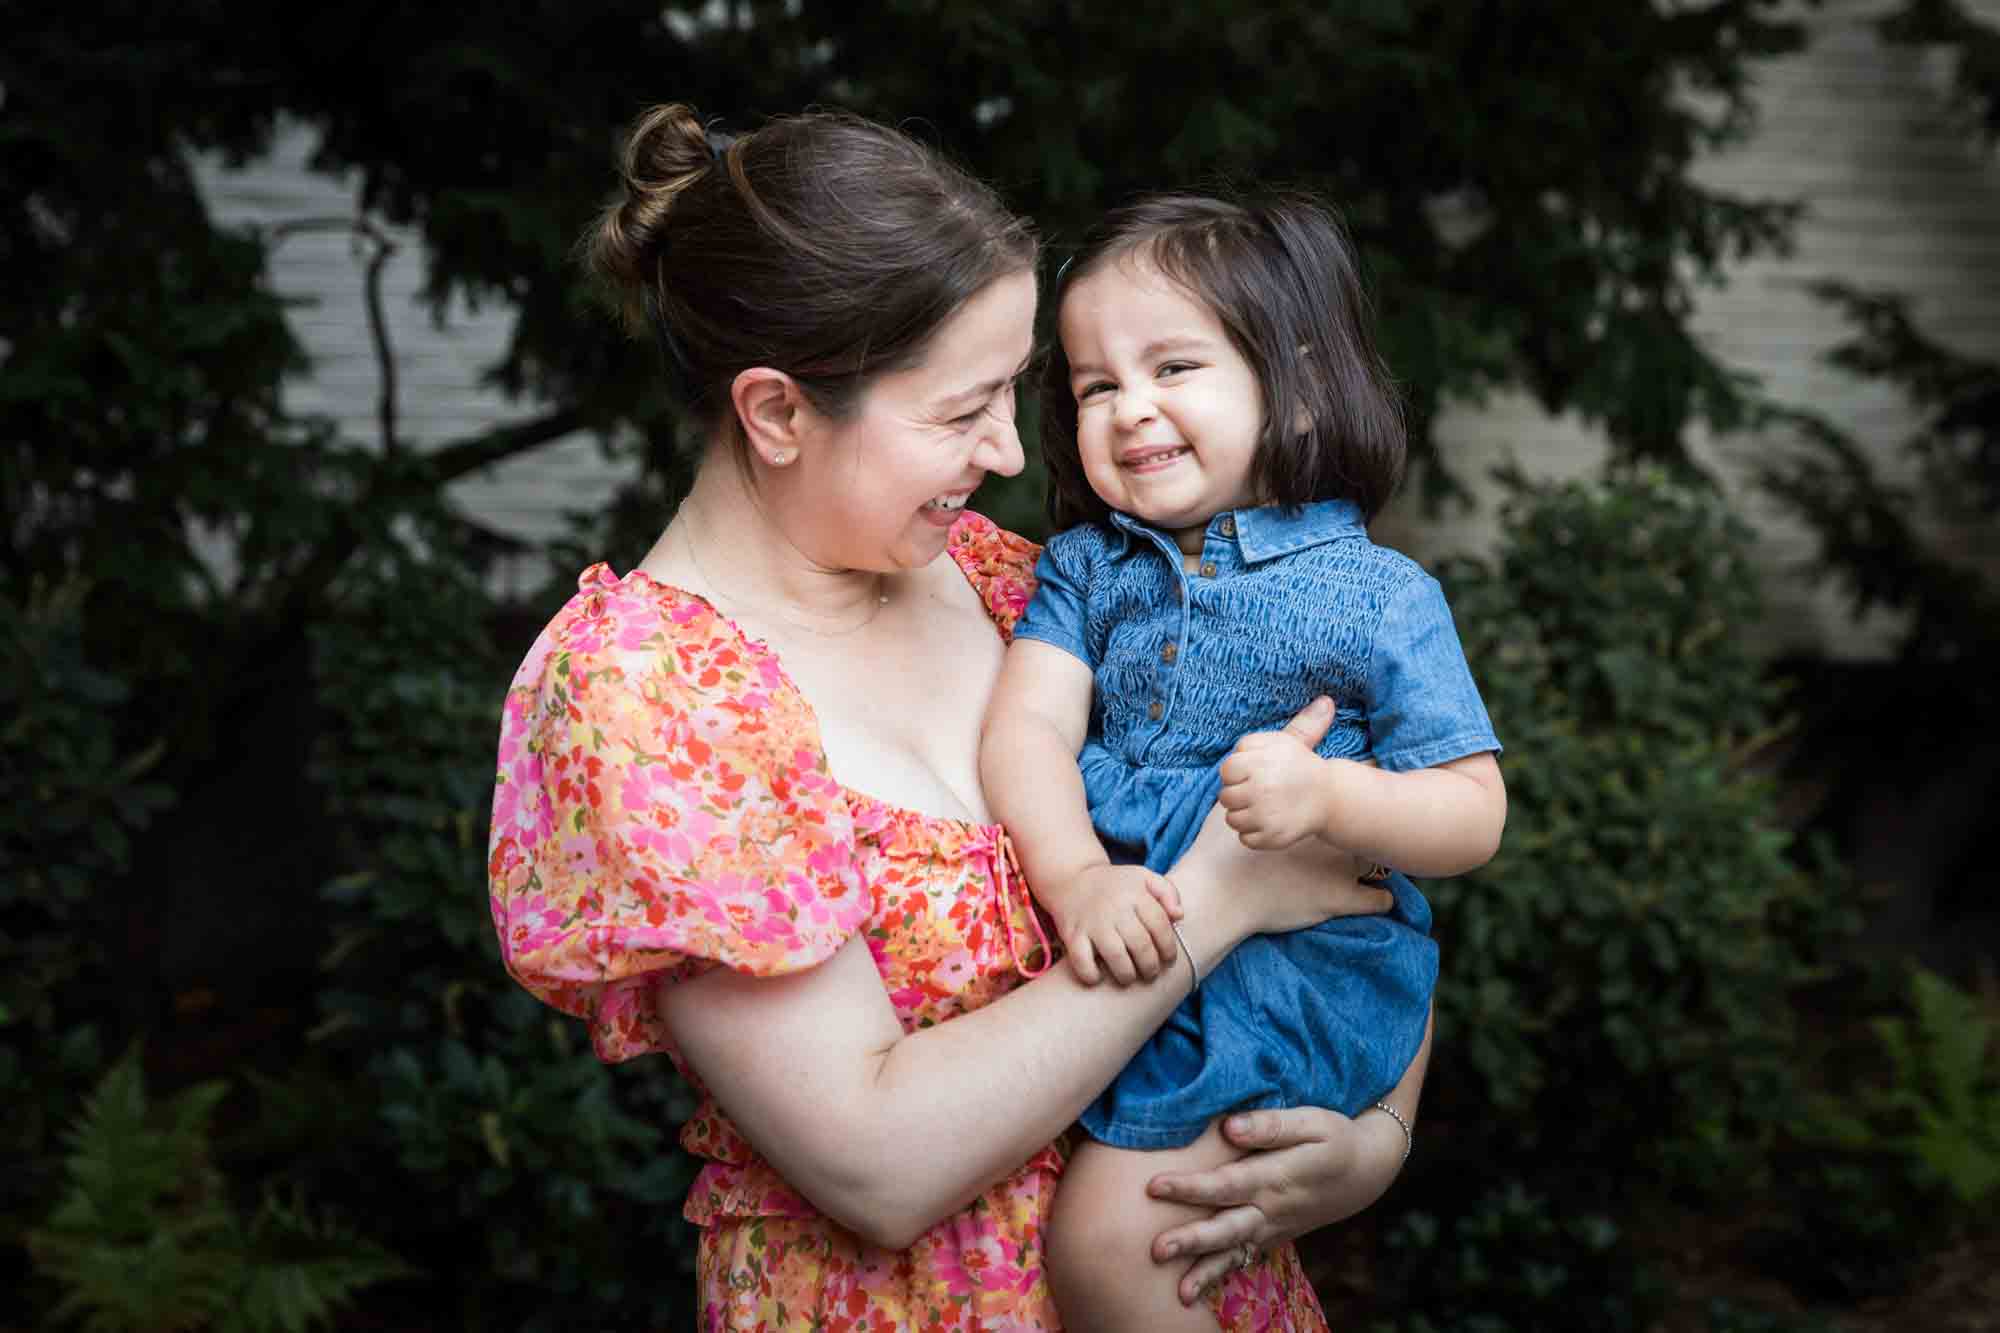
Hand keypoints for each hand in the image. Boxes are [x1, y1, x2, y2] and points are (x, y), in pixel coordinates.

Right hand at [1052, 863, 1183, 986]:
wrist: (1071, 879)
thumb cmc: (1115, 885)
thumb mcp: (1143, 877)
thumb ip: (1167, 892)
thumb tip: (1179, 916)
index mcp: (1134, 894)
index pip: (1159, 925)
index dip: (1168, 947)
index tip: (1169, 960)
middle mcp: (1114, 908)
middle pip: (1140, 944)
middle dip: (1150, 966)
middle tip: (1151, 973)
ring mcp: (1092, 922)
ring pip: (1115, 955)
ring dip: (1127, 974)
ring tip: (1129, 977)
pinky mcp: (1072, 934)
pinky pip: (1082, 961)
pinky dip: (1091, 975)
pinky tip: (1098, 977)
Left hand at [1144, 1105, 1408, 1305]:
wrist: (1365, 1171)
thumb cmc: (1333, 1138)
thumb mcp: (1311, 1121)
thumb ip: (1270, 1124)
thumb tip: (1229, 1127)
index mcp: (1276, 1177)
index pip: (1227, 1184)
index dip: (1191, 1187)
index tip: (1154, 1187)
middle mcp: (1272, 1208)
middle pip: (1227, 1227)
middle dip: (1191, 1240)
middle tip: (1157, 1250)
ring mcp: (1274, 1227)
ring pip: (1236, 1253)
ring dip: (1206, 1272)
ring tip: (1181, 1293)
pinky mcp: (1274, 1236)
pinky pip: (1246, 1259)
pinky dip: (1223, 1275)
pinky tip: (1197, 1289)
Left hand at [1218, 715, 1339, 849]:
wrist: (1329, 799)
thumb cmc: (1301, 767)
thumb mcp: (1290, 742)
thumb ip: (1281, 724)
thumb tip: (1326, 700)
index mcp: (1259, 763)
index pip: (1226, 771)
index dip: (1238, 773)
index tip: (1252, 774)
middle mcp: (1260, 789)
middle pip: (1225, 797)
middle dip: (1240, 795)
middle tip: (1261, 791)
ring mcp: (1264, 816)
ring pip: (1232, 820)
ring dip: (1245, 816)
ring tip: (1266, 806)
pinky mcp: (1270, 838)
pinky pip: (1244, 839)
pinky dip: (1255, 834)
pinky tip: (1271, 822)